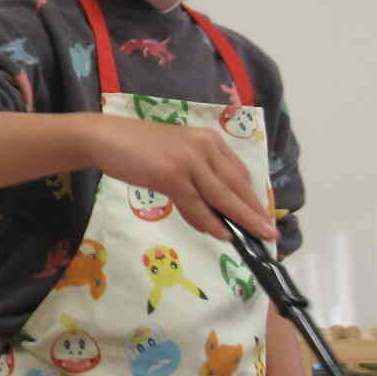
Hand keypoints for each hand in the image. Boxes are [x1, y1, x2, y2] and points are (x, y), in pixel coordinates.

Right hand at [87, 114, 274, 242]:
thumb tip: (214, 209)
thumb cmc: (138, 148)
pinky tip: (221, 234)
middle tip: (270, 233)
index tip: (263, 216)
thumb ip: (196, 175)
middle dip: (255, 212)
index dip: (253, 197)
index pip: (239, 173)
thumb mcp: (177, 156)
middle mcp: (205, 146)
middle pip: (236, 186)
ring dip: (241, 220)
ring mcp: (189, 160)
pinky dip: (210, 222)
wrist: (105, 137)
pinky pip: (197, 205)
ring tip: (256, 238)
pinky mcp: (172, 174)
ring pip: (222, 196)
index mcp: (209, 140)